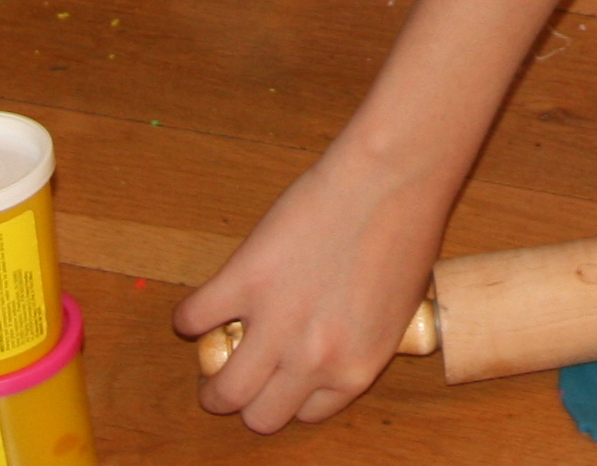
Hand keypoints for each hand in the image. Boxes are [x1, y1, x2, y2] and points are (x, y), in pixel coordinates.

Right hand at [174, 142, 454, 430]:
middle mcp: (314, 360)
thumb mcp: (393, 310)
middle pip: (260, 417)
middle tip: (238, 377)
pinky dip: (191, 316)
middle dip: (247, 402)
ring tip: (211, 359)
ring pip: (224, 391)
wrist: (390, 178)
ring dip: (212, 379)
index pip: (305, 414)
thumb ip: (355, 341)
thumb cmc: (405, 231)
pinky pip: (195, 319)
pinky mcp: (245, 281)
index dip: (290, 396)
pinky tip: (205, 306)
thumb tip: (325, 346)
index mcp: (355, 369)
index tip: (281, 379)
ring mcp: (277, 323)